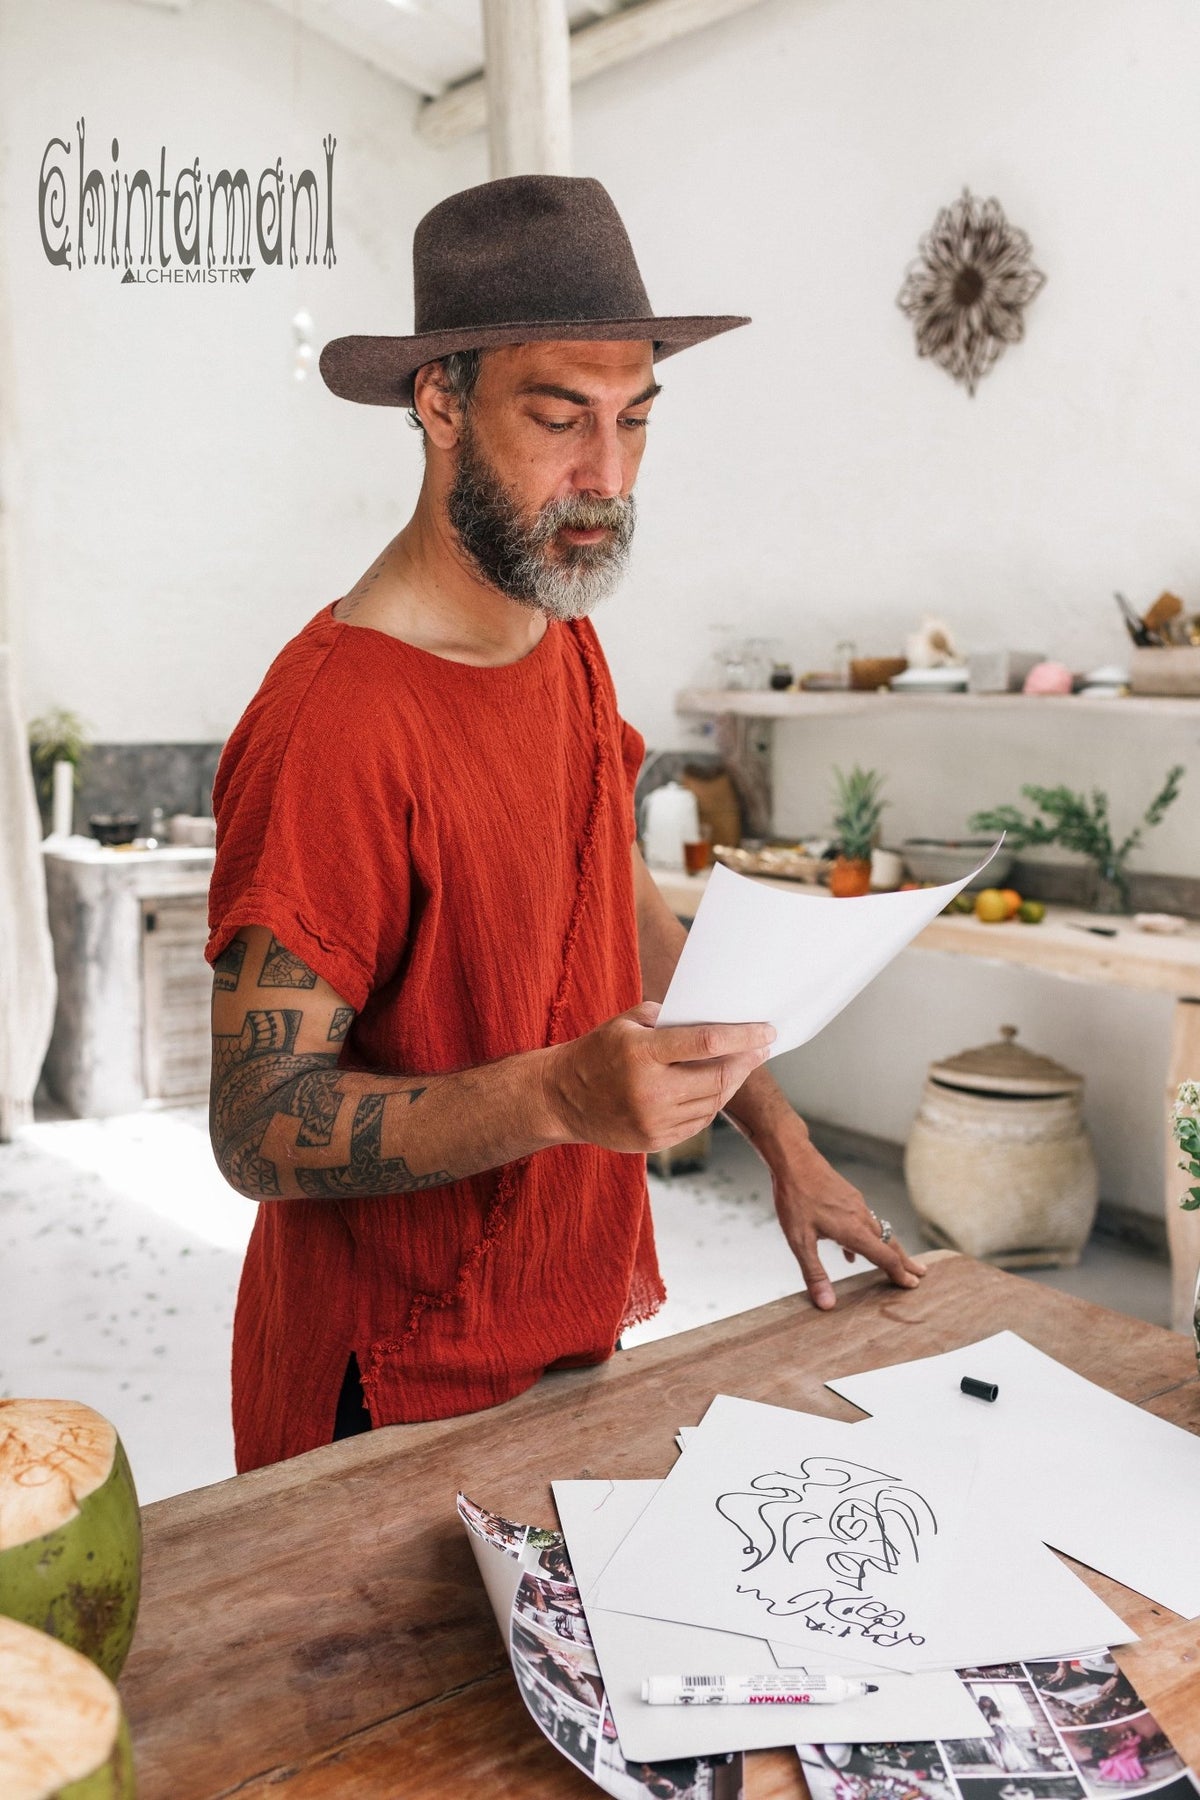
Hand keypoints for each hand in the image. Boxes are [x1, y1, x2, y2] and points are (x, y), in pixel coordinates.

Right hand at [546, 1002, 775, 1153]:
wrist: (561, 1099)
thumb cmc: (597, 1053)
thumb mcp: (624, 1023)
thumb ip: (665, 1017)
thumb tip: (709, 1017)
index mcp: (642, 1053)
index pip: (707, 1043)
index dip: (743, 1037)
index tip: (767, 1031)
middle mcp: (650, 1091)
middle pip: (717, 1079)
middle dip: (746, 1063)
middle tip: (762, 1049)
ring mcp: (653, 1121)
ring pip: (712, 1104)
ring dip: (732, 1084)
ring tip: (742, 1067)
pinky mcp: (654, 1142)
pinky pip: (697, 1123)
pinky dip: (712, 1105)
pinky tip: (716, 1090)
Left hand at [770, 1139, 926, 1310]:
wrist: (793, 1160)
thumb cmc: (794, 1199)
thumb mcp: (799, 1241)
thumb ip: (814, 1273)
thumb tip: (827, 1305)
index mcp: (854, 1230)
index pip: (885, 1257)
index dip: (900, 1273)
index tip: (913, 1284)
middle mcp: (861, 1217)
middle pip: (890, 1243)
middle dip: (904, 1261)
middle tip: (920, 1273)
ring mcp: (856, 1204)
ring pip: (879, 1230)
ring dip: (888, 1248)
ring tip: (893, 1262)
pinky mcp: (848, 1196)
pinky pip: (864, 1221)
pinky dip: (868, 1237)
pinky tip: (850, 1250)